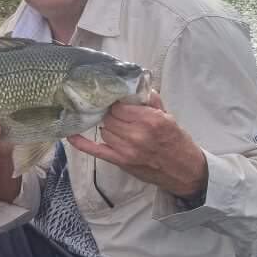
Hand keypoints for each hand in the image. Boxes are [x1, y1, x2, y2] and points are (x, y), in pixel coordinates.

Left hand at [67, 90, 207, 198]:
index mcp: (151, 120)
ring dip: (108, 127)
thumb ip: (151, 101)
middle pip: (110, 118)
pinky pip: (96, 150)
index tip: (117, 101)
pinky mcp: (121, 161)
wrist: (184, 171)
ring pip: (104, 131)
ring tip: (119, 128)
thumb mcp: (169, 117)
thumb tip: (136, 84)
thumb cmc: (177, 142)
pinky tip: (72, 135)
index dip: (117, 103)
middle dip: (112, 114)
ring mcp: (127, 150)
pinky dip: (82, 143)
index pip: (120, 105)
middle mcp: (137, 135)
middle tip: (116, 114)